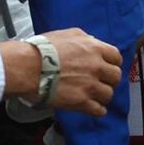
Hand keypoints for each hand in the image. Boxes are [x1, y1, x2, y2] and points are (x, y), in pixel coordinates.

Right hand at [3, 28, 122, 116]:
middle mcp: (96, 67)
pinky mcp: (81, 102)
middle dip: (109, 80)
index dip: (112, 63)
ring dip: (102, 95)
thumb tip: (92, 43)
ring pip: (109, 94)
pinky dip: (97, 110)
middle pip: (115, 77)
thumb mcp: (67, 34)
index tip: (108, 67)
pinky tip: (92, 108)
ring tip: (94, 95)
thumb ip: (85, 39)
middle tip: (101, 82)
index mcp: (94, 48)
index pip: (116, 57)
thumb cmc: (42, 49)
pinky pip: (99, 110)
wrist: (27, 67)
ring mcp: (90, 85)